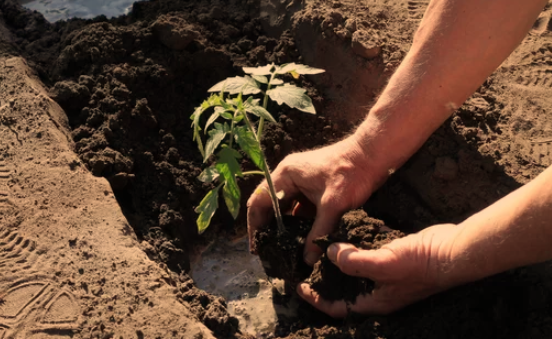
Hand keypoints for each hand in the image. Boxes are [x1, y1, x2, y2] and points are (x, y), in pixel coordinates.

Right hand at [247, 137, 383, 264]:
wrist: (374, 155)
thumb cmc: (352, 172)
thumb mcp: (333, 205)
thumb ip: (319, 233)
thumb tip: (307, 260)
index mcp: (285, 175)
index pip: (259, 201)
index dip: (255, 225)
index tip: (256, 247)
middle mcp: (289, 177)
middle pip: (270, 207)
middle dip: (269, 230)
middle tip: (270, 254)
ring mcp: (301, 183)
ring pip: (286, 210)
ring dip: (285, 229)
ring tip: (284, 251)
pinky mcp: (314, 189)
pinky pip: (300, 210)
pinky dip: (299, 225)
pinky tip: (302, 242)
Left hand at [297, 223, 463, 316]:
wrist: (452, 252)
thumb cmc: (420, 264)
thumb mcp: (383, 263)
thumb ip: (354, 261)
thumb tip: (330, 253)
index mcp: (374, 301)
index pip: (337, 307)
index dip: (316, 299)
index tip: (299, 286)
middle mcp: (378, 291)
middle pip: (344, 289)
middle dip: (325, 280)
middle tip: (308, 266)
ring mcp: (387, 275)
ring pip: (356, 271)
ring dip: (340, 262)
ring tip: (324, 249)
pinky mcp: (394, 258)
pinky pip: (369, 256)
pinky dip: (357, 248)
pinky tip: (348, 235)